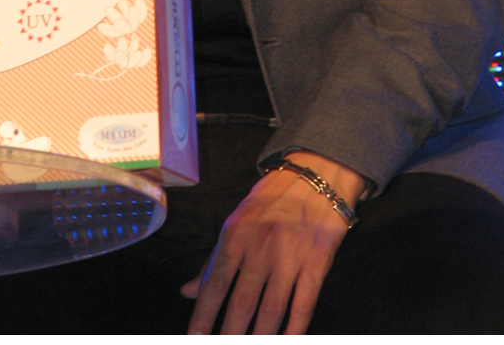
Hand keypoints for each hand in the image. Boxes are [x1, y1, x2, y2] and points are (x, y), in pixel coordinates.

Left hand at [181, 152, 365, 334]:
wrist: (313, 176)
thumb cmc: (270, 201)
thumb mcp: (236, 222)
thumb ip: (213, 260)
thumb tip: (187, 292)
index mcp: (237, 234)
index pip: (215, 282)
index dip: (204, 314)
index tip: (195, 337)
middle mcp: (261, 246)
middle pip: (242, 301)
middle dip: (230, 333)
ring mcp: (290, 255)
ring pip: (272, 309)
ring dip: (261, 336)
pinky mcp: (317, 261)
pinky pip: (304, 303)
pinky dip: (295, 328)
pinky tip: (287, 340)